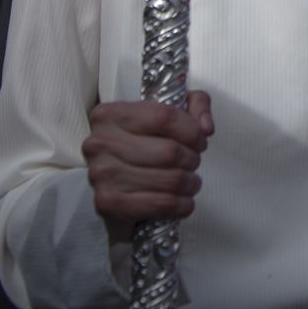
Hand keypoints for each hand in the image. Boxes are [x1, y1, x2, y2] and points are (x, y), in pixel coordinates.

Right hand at [82, 91, 213, 225]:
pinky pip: (160, 204)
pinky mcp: (108, 202)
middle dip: (192, 159)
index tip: (200, 141)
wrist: (112, 177)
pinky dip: (181, 205)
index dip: (192, 131)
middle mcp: (101, 143)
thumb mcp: (168, 109)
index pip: (165, 117)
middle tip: (193, 163)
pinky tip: (183, 201)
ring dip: (190, 183)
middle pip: (169, 152)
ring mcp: (101, 174)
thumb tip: (206, 128)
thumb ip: (195, 103)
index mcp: (112, 114)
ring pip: (169, 179)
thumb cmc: (141, 141)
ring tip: (190, 181)